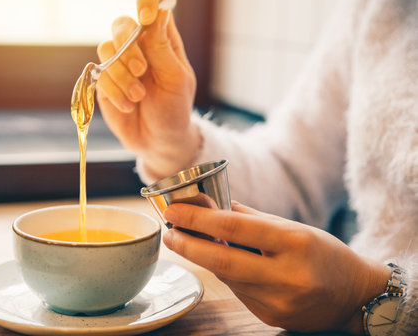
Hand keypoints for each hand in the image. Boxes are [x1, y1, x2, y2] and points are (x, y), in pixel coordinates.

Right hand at [96, 0, 199, 177]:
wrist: (158, 141)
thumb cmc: (174, 109)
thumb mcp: (175, 79)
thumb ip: (162, 47)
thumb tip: (159, 12)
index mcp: (161, 39)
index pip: (152, 6)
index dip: (146, 3)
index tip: (146, 17)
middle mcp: (138, 46)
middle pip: (121, 24)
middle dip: (128, 47)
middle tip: (142, 70)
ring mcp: (119, 63)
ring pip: (106, 49)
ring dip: (121, 74)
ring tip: (138, 96)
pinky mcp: (104, 81)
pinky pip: (99, 74)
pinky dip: (114, 91)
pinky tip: (128, 106)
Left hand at [162, 201, 390, 332]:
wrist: (355, 296)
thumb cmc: (324, 253)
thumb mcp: (294, 228)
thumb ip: (252, 219)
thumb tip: (213, 207)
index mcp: (295, 242)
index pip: (234, 229)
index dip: (198, 220)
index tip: (174, 212)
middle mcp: (287, 275)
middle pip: (222, 260)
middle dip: (188, 245)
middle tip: (169, 233)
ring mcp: (279, 301)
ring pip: (228, 278)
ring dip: (205, 259)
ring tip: (189, 242)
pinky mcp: (273, 317)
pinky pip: (239, 292)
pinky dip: (228, 276)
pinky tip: (225, 264)